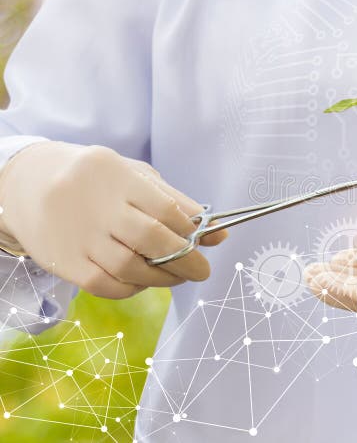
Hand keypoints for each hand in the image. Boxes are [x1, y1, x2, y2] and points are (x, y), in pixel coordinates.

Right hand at [0, 141, 226, 298]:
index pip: (165, 209)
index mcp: (116, 176)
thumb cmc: (96, 180)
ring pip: (129, 267)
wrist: (27, 183)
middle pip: (150, 239)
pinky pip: (106, 285)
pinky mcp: (63, 261)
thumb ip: (178, 203)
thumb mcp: (135, 177)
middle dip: (184, 260)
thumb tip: (221, 234)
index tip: (206, 244)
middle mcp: (96, 206)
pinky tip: (143, 281)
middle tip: (201, 270)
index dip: (191, 232)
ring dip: (162, 278)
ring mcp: (77, 236)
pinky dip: (133, 288)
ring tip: (176, 276)